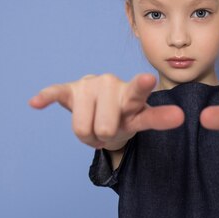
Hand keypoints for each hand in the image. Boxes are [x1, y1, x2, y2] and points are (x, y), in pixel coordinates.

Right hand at [28, 72, 184, 149]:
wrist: (103, 109)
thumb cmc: (125, 115)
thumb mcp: (142, 119)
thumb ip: (159, 118)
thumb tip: (181, 117)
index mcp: (131, 94)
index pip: (138, 91)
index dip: (142, 86)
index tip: (148, 79)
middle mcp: (110, 85)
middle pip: (103, 129)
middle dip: (103, 138)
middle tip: (108, 131)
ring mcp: (88, 86)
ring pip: (81, 129)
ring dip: (86, 136)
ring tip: (94, 127)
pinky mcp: (69, 90)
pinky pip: (55, 94)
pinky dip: (47, 99)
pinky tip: (37, 103)